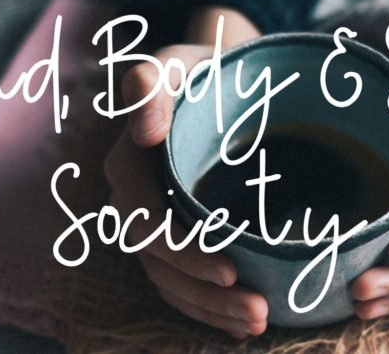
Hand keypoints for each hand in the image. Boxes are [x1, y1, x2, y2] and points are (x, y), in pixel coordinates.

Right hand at [103, 7, 266, 337]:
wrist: (219, 79)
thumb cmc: (200, 70)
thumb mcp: (175, 65)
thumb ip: (149, 85)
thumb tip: (145, 130)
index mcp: (129, 166)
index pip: (144, 223)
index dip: (182, 253)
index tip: (231, 271)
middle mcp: (136, 201)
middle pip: (159, 263)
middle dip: (203, 295)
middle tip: (258, 313)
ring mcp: (158, 222)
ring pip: (171, 280)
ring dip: (211, 309)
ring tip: (258, 322)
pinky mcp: (180, 233)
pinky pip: (183, 280)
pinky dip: (210, 305)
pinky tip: (244, 320)